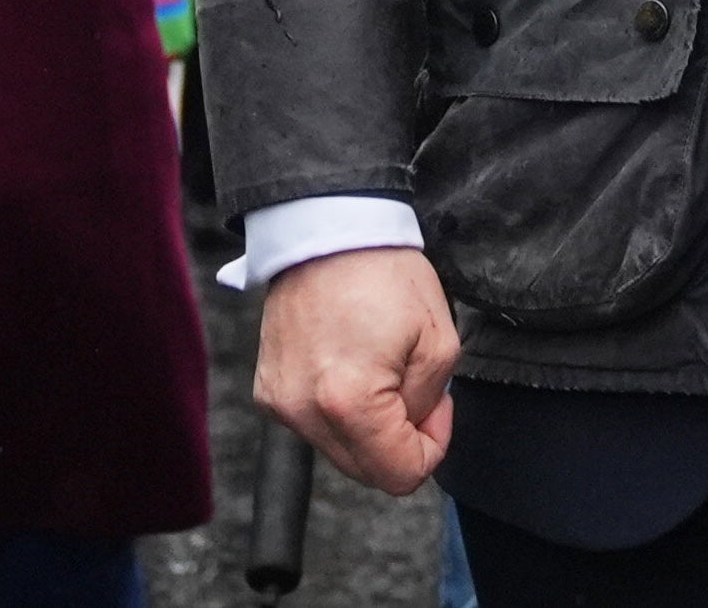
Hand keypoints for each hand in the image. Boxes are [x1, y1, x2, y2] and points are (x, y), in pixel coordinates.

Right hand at [257, 246, 458, 494]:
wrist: (327, 231)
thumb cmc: (386, 274)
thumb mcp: (440, 339)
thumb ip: (430, 402)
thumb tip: (415, 428)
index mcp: (350, 403)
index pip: (399, 476)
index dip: (432, 447)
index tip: (439, 408)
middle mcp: (304, 413)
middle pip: (367, 469)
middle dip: (400, 438)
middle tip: (414, 385)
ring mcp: (280, 405)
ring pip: (341, 449)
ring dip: (370, 424)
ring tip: (381, 368)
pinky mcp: (268, 393)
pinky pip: (315, 424)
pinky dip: (340, 409)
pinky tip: (351, 365)